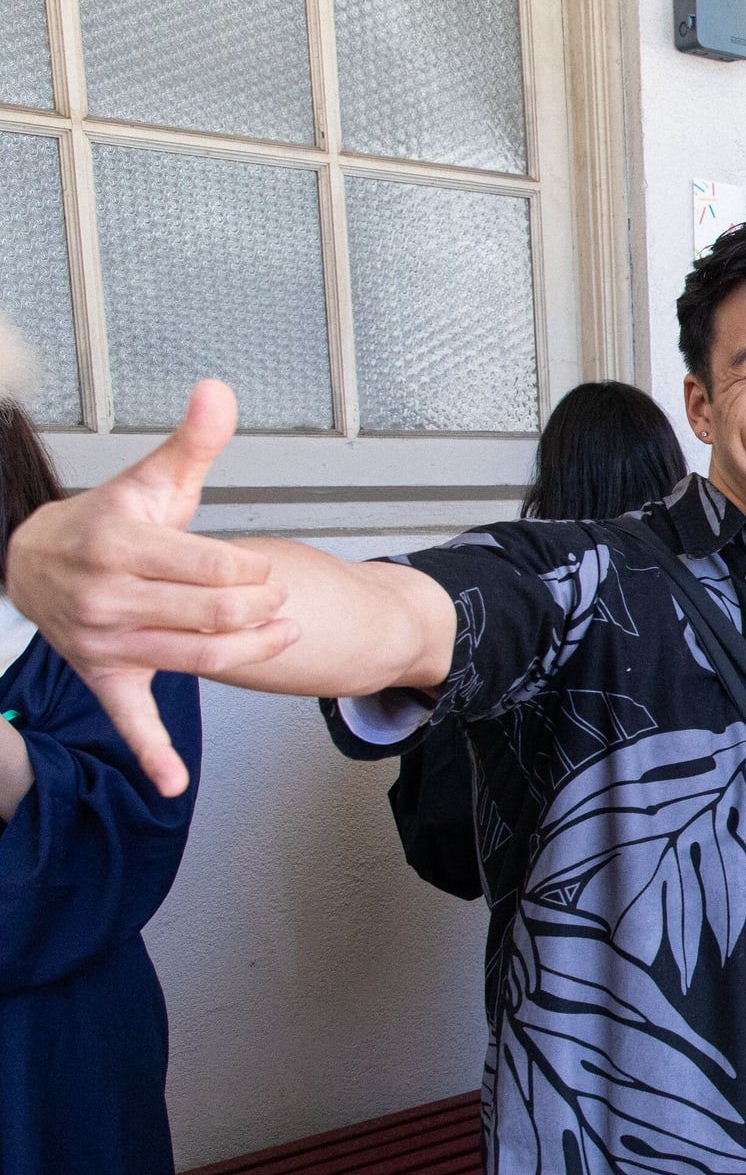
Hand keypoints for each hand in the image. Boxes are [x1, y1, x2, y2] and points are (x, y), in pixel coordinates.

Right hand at [4, 379, 290, 795]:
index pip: (215, 567)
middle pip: (216, 613)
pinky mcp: (106, 676)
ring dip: (253, 651)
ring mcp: (107, 641)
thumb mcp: (150, 481)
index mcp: (122, 545)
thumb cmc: (106, 523)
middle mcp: (111, 597)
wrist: (34, 562)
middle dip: (263, 609)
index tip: (265, 571)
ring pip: (201, 657)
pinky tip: (175, 783)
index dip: (255, 572)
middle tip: (281, 602)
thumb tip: (217, 391)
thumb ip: (192, 443)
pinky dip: (153, 755)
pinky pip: (130, 721)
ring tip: (283, 634)